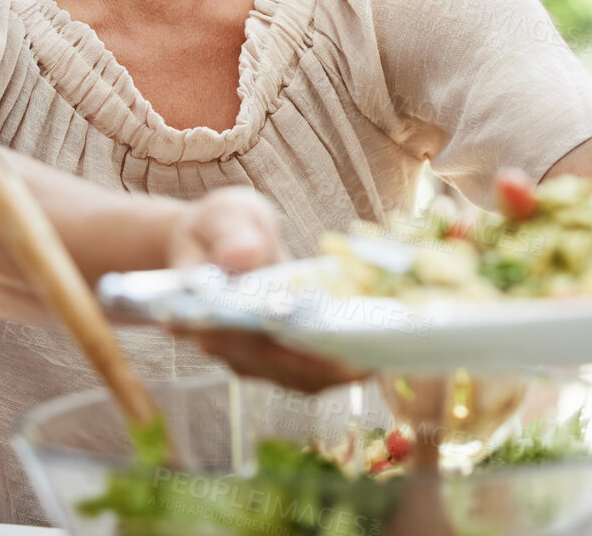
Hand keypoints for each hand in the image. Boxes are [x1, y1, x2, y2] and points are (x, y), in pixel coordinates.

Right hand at [162, 187, 366, 392]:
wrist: (207, 245)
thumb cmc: (216, 226)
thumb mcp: (222, 214)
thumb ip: (231, 232)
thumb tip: (243, 256)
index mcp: (205, 315)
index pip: (251, 342)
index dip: (293, 347)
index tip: (335, 343)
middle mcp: (227, 348)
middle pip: (286, 368)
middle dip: (334, 363)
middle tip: (379, 352)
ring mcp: (250, 359)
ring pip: (303, 377)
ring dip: (345, 368)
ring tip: (386, 349)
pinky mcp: (272, 359)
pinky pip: (311, 371)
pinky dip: (342, 361)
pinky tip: (374, 345)